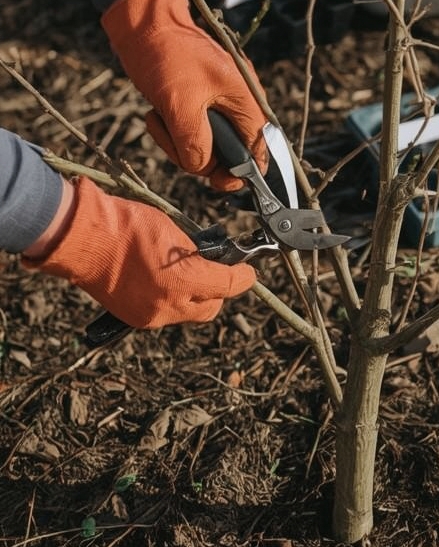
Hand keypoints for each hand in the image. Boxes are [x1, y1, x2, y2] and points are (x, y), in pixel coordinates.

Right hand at [22, 178, 254, 328]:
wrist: (82, 238)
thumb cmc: (126, 226)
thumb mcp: (173, 231)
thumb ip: (196, 252)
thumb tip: (209, 260)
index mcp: (183, 280)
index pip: (228, 285)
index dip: (243, 277)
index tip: (248, 271)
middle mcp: (170, 305)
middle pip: (211, 307)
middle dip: (219, 291)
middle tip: (217, 271)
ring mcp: (152, 316)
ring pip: (189, 313)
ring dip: (194, 297)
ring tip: (185, 274)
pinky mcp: (136, 319)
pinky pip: (166, 315)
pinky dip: (171, 302)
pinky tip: (164, 283)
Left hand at [101, 0, 268, 190]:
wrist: (142, 22)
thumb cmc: (167, 55)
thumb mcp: (180, 103)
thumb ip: (196, 143)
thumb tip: (203, 169)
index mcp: (247, 103)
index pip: (256, 155)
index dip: (238, 174)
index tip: (214, 180)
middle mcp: (238, 107)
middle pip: (227, 156)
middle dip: (197, 155)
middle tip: (173, 136)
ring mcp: (217, 106)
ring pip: (204, 147)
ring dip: (177, 142)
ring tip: (159, 118)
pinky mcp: (198, 105)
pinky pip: (190, 134)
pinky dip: (171, 131)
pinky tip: (156, 114)